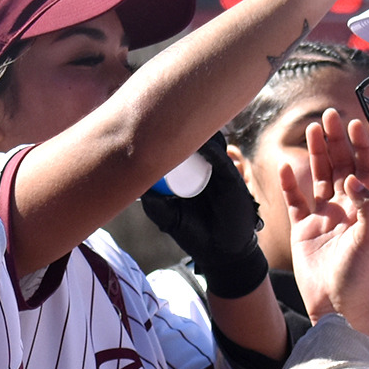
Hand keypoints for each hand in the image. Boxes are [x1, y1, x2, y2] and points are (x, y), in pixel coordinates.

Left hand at [140, 133, 269, 298]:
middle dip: (182, 127)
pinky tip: (199, 145)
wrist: (220, 253)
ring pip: (211, 145)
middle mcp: (205, 169)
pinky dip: (211, 151)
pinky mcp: (232, 180)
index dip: (168, 137)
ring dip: (198, 134)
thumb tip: (135, 186)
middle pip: (197, 141)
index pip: (181, 149)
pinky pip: (221, 161)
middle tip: (163, 115)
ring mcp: (219, 172)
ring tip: (180, 124)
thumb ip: (154, 203)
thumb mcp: (168, 217)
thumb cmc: (195, 234)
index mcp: (190, 175)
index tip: (151, 125)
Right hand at [280, 108, 368, 322]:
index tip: (354, 124)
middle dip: (336, 141)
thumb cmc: (359, 275)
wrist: (336, 304)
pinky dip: (290, 183)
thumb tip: (356, 177)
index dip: (361, 147)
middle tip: (329, 115)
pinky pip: (295, 200)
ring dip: (316, 153)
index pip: (365, 169)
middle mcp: (345, 209)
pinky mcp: (303, 229)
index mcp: (364, 209)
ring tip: (312, 128)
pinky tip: (285, 165)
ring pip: (319, 177)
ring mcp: (323, 218)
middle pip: (341, 167)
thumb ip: (367, 205)